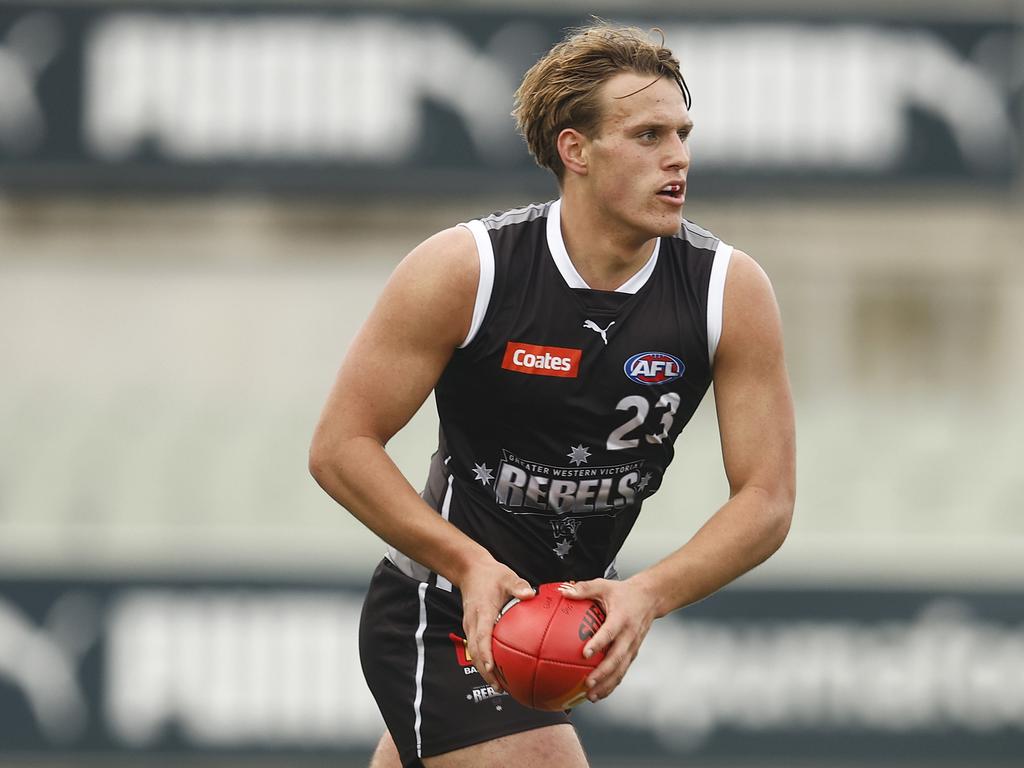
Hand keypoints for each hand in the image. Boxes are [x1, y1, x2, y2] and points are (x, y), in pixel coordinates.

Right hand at [457, 560, 534, 691]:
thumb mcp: (507, 576)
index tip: (492, 668)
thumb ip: (518, 586)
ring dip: (484, 670)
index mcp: (482, 611)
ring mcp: (471, 626)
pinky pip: (477, 647)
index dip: (486, 654)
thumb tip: (530, 594)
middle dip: (485, 672)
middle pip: (475, 652)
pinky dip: (484, 661)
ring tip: (499, 686)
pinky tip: (498, 670)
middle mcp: (473, 622)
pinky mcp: (472, 628)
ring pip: (474, 652)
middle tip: (500, 687)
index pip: (482, 636)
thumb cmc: (490, 575)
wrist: (470, 571)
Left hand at [559, 577, 658, 701]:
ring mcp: (632, 646)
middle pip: (617, 658)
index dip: (599, 644)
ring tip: (591, 696)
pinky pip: (622, 671)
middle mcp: (629, 635)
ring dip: (607, 685)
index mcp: (622, 618)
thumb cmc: (623, 592)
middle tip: (587, 684)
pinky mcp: (633, 653)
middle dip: (603, 674)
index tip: (585, 654)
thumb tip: (563, 592)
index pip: (610, 633)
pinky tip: (598, 693)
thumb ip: (584, 589)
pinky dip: (611, 684)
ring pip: (621, 670)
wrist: (650, 598)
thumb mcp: (604, 585)